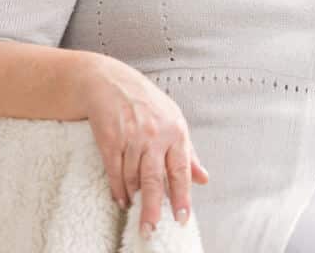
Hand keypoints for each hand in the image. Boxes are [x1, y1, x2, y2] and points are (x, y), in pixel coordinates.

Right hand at [81, 56, 208, 239]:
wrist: (111, 83)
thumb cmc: (147, 104)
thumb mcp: (173, 121)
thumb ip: (188, 153)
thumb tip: (204, 178)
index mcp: (176, 130)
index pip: (181, 170)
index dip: (182, 196)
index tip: (182, 218)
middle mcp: (155, 135)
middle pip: (155, 179)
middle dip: (153, 208)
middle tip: (150, 230)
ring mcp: (132, 137)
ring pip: (133, 178)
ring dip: (134, 197)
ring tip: (135, 210)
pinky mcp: (110, 140)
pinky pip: (114, 172)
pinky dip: (117, 189)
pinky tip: (121, 199)